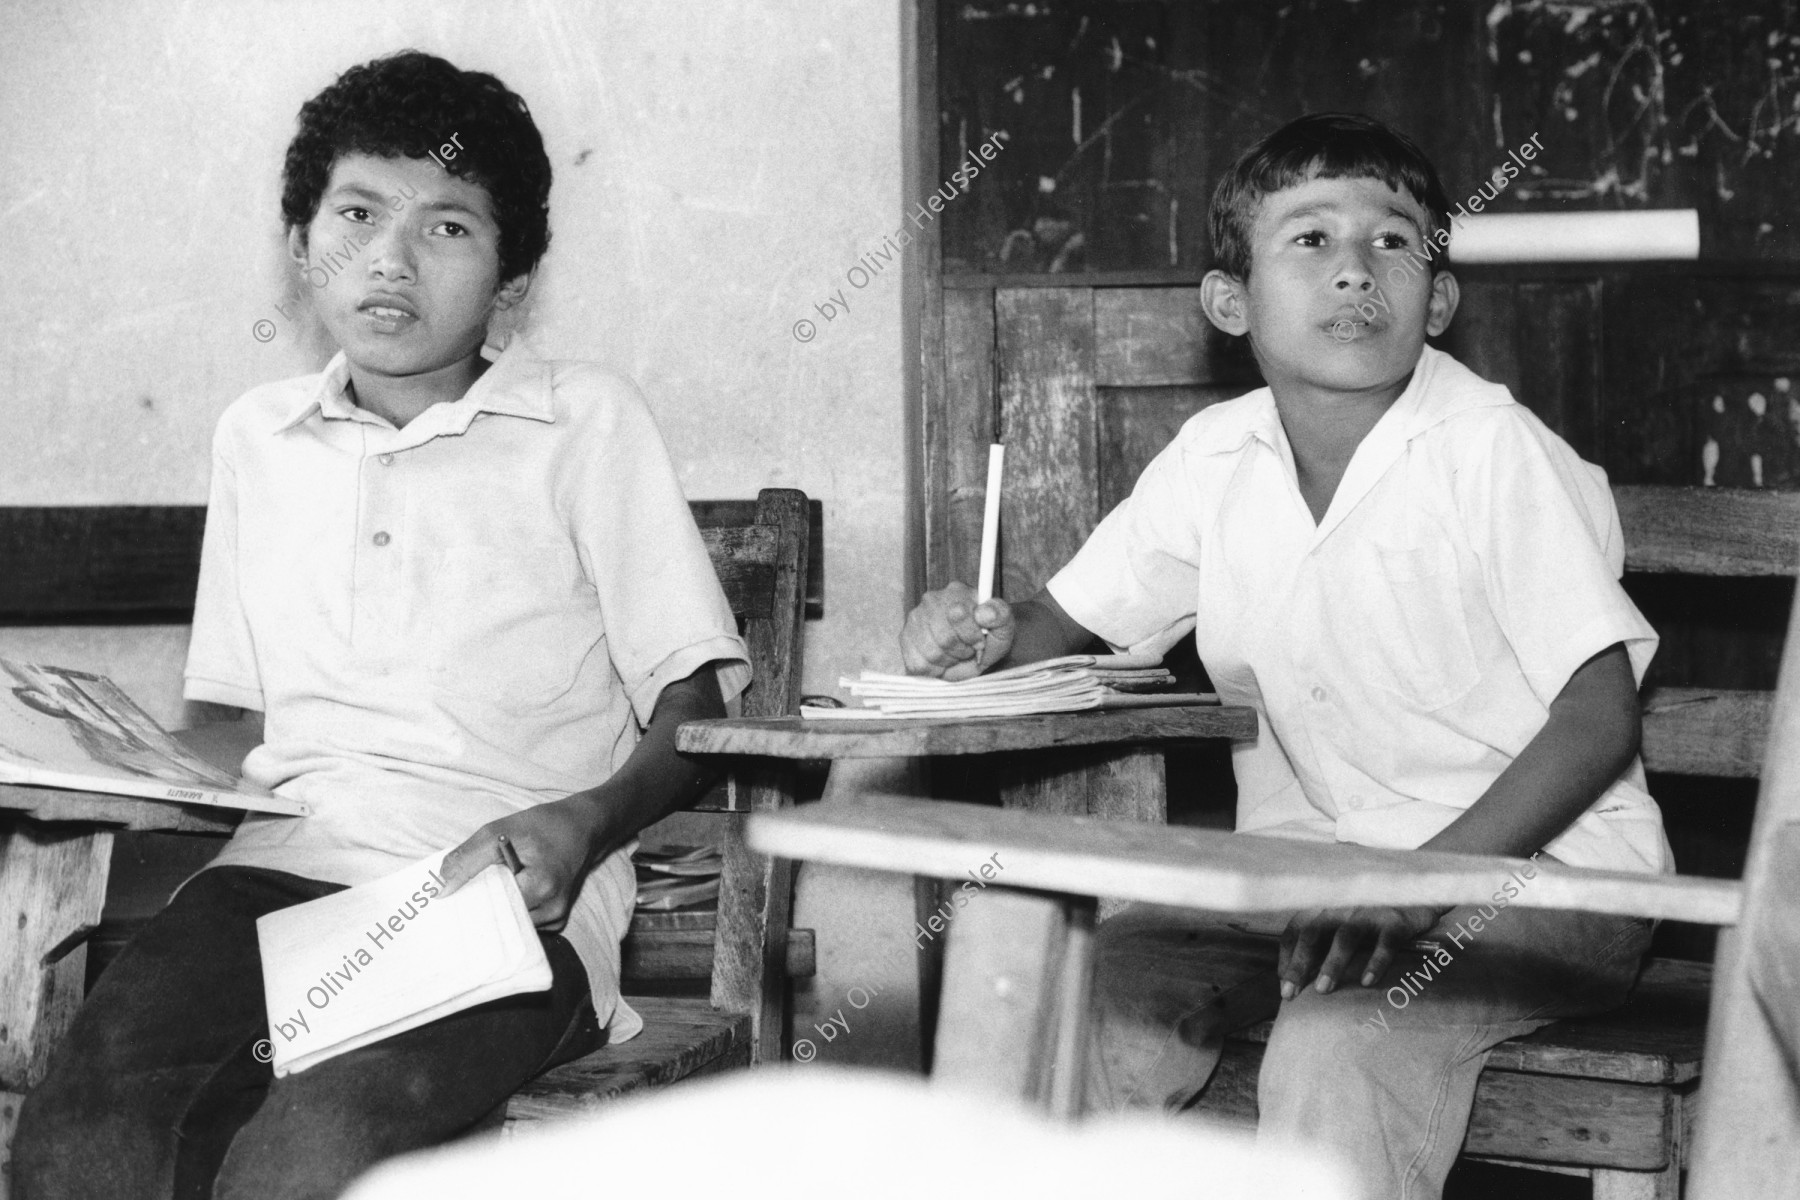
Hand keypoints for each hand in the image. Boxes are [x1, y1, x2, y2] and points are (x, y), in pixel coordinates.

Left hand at [439, 799, 603, 932]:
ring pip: (510, 927)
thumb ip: (467, 859)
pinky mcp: (557, 920)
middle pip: (500, 924)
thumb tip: (440, 888)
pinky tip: (503, 898)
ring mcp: (556, 918)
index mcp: (540, 887)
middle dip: (478, 911)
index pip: (490, 909)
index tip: (445, 902)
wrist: (584, 828)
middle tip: (456, 900)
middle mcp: (552, 910)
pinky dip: (509, 914)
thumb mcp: (500, 831)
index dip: (466, 904)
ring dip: (494, 912)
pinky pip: (523, 926)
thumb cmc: (544, 826)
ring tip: (483, 893)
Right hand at [900, 581, 1014, 679]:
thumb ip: (1000, 615)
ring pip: (931, 653)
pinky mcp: (905, 639)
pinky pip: (918, 663)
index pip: (958, 613)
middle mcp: (931, 600)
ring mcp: (915, 619)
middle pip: (944, 638)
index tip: (980, 641)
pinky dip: (934, 669)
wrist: (975, 654)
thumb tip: (984, 613)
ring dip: (948, 660)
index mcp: (957, 591)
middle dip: (961, 650)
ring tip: (955, 654)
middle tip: (967, 649)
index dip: (972, 636)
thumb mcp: (1004, 627)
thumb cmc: (988, 639)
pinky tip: (942, 660)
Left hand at [1278, 905, 1446, 998]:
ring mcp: (1369, 911)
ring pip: (1345, 936)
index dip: (1286, 956)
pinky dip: (1376, 961)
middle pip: (1312, 932)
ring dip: (1332, 964)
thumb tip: (1302, 977)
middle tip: (1290, 993)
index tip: (1283, 984)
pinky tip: (1368, 982)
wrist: (1420, 892)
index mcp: (1326, 906)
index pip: (1296, 929)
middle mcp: (1343, 905)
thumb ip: (1325, 940)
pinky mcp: (1396, 919)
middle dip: (1299, 963)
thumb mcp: (1345, 922)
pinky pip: (1385, 941)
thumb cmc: (1374, 916)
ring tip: (1323, 990)